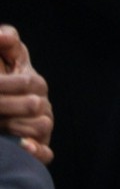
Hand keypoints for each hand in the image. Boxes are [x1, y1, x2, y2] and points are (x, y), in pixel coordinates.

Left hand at [0, 25, 52, 164]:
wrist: (1, 105)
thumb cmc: (1, 82)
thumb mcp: (3, 60)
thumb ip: (6, 43)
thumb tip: (3, 35)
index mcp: (33, 83)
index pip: (25, 83)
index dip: (4, 85)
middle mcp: (42, 104)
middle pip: (34, 106)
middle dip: (6, 108)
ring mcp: (43, 126)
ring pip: (40, 127)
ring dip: (16, 128)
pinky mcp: (40, 147)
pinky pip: (45, 152)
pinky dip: (36, 151)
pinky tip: (23, 146)